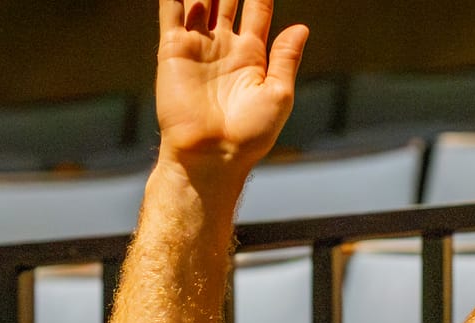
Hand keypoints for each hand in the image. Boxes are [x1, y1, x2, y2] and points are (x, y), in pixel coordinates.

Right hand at [154, 0, 308, 179]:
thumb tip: (302, 27)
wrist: (211, 156)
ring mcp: (197, 47)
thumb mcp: (279, 95)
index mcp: (251, 56)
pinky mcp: (173, 50)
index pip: (257, 9)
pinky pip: (172, 11)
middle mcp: (223, 47)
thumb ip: (286, 58)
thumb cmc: (249, 135)